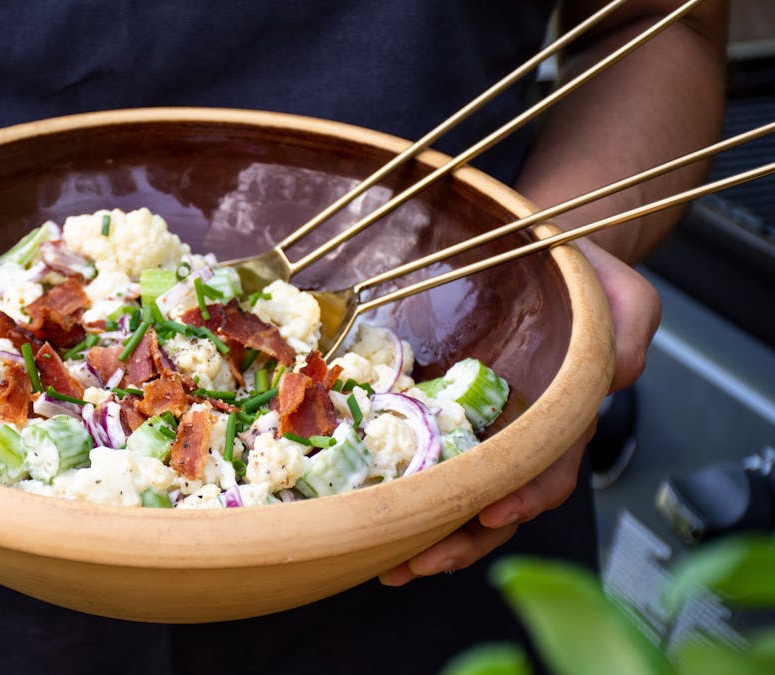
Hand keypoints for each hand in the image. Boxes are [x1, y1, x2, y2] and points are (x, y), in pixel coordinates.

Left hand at [378, 241, 658, 585]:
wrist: (529, 250)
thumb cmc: (574, 274)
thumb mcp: (618, 292)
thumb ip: (629, 326)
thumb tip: (619, 371)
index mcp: (559, 417)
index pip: (547, 471)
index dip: (524, 497)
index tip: (493, 512)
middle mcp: (513, 434)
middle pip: (492, 504)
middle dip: (459, 541)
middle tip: (417, 562)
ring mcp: (470, 427)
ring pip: (450, 496)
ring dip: (421, 534)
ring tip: (385, 564)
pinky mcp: (431, 411)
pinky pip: (413, 457)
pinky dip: (394, 491)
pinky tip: (362, 516)